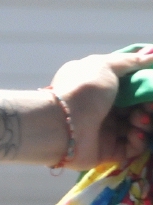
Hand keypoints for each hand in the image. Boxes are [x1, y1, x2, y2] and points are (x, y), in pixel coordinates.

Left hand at [48, 47, 152, 167]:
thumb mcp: (104, 66)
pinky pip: (132, 147)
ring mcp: (104, 130)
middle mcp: (102, 108)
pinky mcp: (106, 150)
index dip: (145, 86)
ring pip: (138, 127)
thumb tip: (151, 54)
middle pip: (137, 107)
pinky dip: (138, 141)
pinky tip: (134, 133)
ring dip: (145, 122)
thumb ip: (129, 61)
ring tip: (140, 119)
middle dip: (149, 106)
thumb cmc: (83, 91)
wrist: (61, 124)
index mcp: (99, 87)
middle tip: (148, 106)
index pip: (130, 87)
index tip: (152, 85)